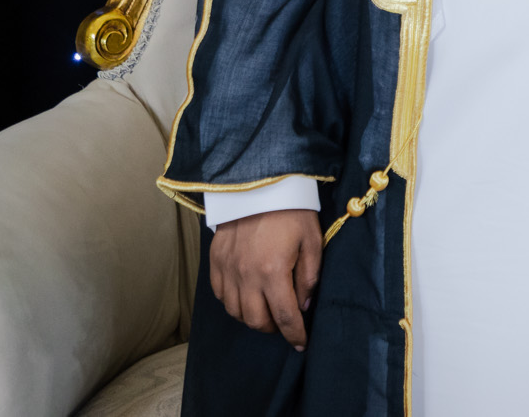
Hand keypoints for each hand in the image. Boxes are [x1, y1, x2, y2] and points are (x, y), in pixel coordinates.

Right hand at [208, 208, 321, 348]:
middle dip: (273, 328)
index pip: (285, 316)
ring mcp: (227, 270)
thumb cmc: (291, 211)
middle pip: (256, 321)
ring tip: (267, 310)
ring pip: (236, 312)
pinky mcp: (215, 262)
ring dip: (253, 318)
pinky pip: (221, 296)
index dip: (294, 334)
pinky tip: (247, 296)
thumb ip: (309, 277)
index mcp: (273, 272)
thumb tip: (304, 305)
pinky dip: (234, 303)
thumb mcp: (313, 240)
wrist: (259, 185)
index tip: (301, 344)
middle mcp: (246, 276)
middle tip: (285, 323)